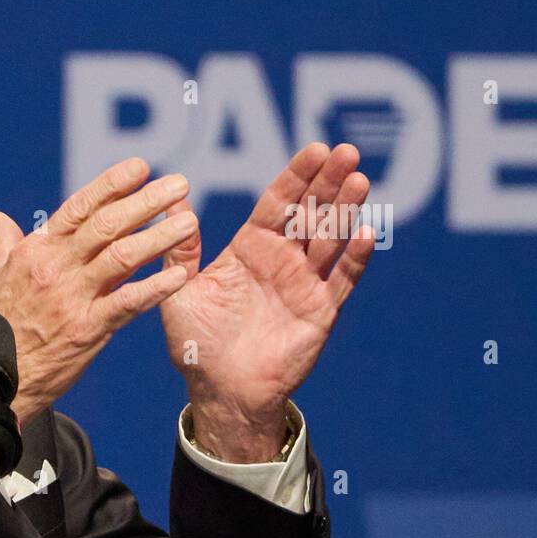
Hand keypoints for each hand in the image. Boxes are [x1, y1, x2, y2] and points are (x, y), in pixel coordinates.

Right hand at [0, 158, 192, 426]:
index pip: (79, 207)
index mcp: (35, 251)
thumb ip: (2, 245)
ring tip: (189, 222)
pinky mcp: (87, 329)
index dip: (112, 184)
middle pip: (108, 224)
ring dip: (160, 237)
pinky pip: (128, 302)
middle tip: (179, 184)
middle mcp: (55, 268)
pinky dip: (156, 288)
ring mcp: (73, 298)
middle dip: (147, 201)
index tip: (141, 167)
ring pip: (123, 257)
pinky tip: (181, 275)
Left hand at [159, 142, 375, 460]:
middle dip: (329, 182)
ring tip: (360, 179)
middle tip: (347, 151)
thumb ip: (179, 250)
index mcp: (250, 248)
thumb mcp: (178, 291)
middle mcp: (282, 260)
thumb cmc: (196, 343)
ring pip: (331, 239)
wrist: (220, 389)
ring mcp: (304, 284)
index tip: (316, 148)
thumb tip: (170, 203)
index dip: (297, 175)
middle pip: (310, 212)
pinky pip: (342, 280)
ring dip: (346, 210)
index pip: (278, 203)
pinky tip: (366, 231)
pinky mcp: (321, 311)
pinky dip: (355, 258)